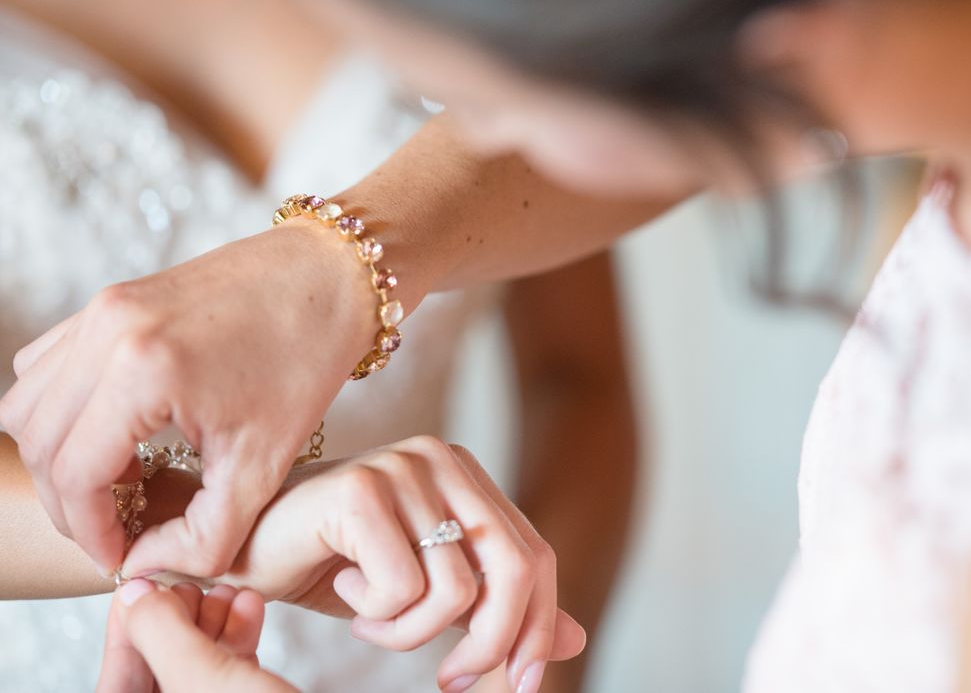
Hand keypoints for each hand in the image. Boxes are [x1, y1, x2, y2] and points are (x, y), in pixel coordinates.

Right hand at [0, 222, 371, 576]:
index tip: (119, 556)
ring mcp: (101, 310)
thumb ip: (206, 534)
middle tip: (119, 529)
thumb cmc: (307, 358)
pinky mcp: (108, 301)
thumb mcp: (265, 462)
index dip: (90, 532)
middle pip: (40, 444)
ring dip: (59, 455)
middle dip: (71, 503)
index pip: (75, 477)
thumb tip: (145, 564)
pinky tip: (118, 436)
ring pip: (28, 406)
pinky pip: (46, 367)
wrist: (331, 276)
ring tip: (119, 482)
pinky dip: (62, 411)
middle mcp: (108, 332)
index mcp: (144, 370)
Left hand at [97, 579, 290, 692]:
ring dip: (214, 627)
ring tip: (236, 595)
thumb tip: (134, 593)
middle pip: (155, 675)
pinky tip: (253, 611)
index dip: (127, 630)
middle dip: (177, 623)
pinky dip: (238, 644)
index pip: (116, 683)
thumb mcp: (203, 679)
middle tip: (196, 589)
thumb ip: (161, 634)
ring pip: (194, 675)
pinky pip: (228, 680)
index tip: (141, 587)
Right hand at [208, 436, 585, 692]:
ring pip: (456, 590)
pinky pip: (403, 587)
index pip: (535, 556)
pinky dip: (377, 617)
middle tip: (453, 684)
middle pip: (516, 569)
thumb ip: (496, 610)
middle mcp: (444, 459)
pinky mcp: (360, 490)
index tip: (520, 687)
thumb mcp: (427, 595)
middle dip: (494, 645)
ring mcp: (403, 467)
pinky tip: (345, 594)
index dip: (538, 628)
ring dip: (411, 634)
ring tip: (371, 620)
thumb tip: (578, 641)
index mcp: (468, 476)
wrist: (234, 548)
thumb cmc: (330, 566)